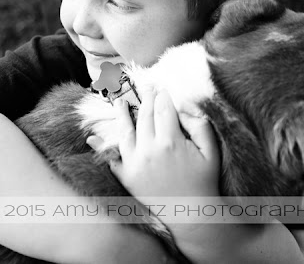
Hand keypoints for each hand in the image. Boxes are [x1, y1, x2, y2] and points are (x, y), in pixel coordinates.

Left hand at [89, 89, 219, 197]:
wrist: (190, 215)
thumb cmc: (204, 181)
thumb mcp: (211, 151)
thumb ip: (199, 126)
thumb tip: (183, 110)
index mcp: (170, 142)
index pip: (163, 109)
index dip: (163, 96)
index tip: (163, 88)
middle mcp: (148, 150)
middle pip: (144, 116)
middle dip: (146, 99)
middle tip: (147, 88)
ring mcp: (135, 163)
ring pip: (125, 132)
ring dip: (122, 114)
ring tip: (119, 101)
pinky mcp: (127, 177)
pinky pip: (111, 160)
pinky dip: (101, 148)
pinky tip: (93, 137)